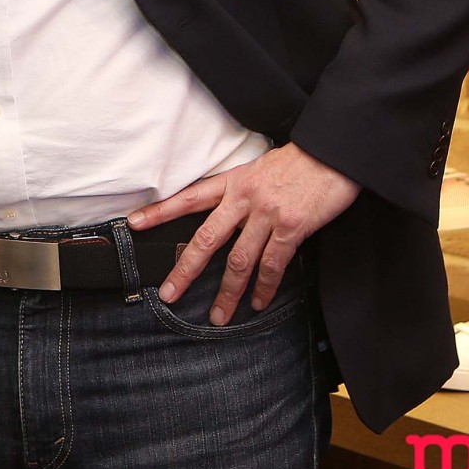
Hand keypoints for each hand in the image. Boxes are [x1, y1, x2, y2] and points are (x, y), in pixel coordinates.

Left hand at [129, 143, 357, 326]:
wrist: (334, 152)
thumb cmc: (299, 162)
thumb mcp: (260, 169)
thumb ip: (241, 193)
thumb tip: (228, 219)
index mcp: (233, 181)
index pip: (189, 197)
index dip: (160, 211)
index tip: (134, 224)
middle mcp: (244, 197)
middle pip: (206, 238)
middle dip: (185, 269)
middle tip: (169, 294)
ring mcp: (267, 213)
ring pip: (239, 260)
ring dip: (227, 291)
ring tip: (219, 315)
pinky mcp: (291, 227)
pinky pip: (272, 264)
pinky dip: (264, 287)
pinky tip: (258, 303)